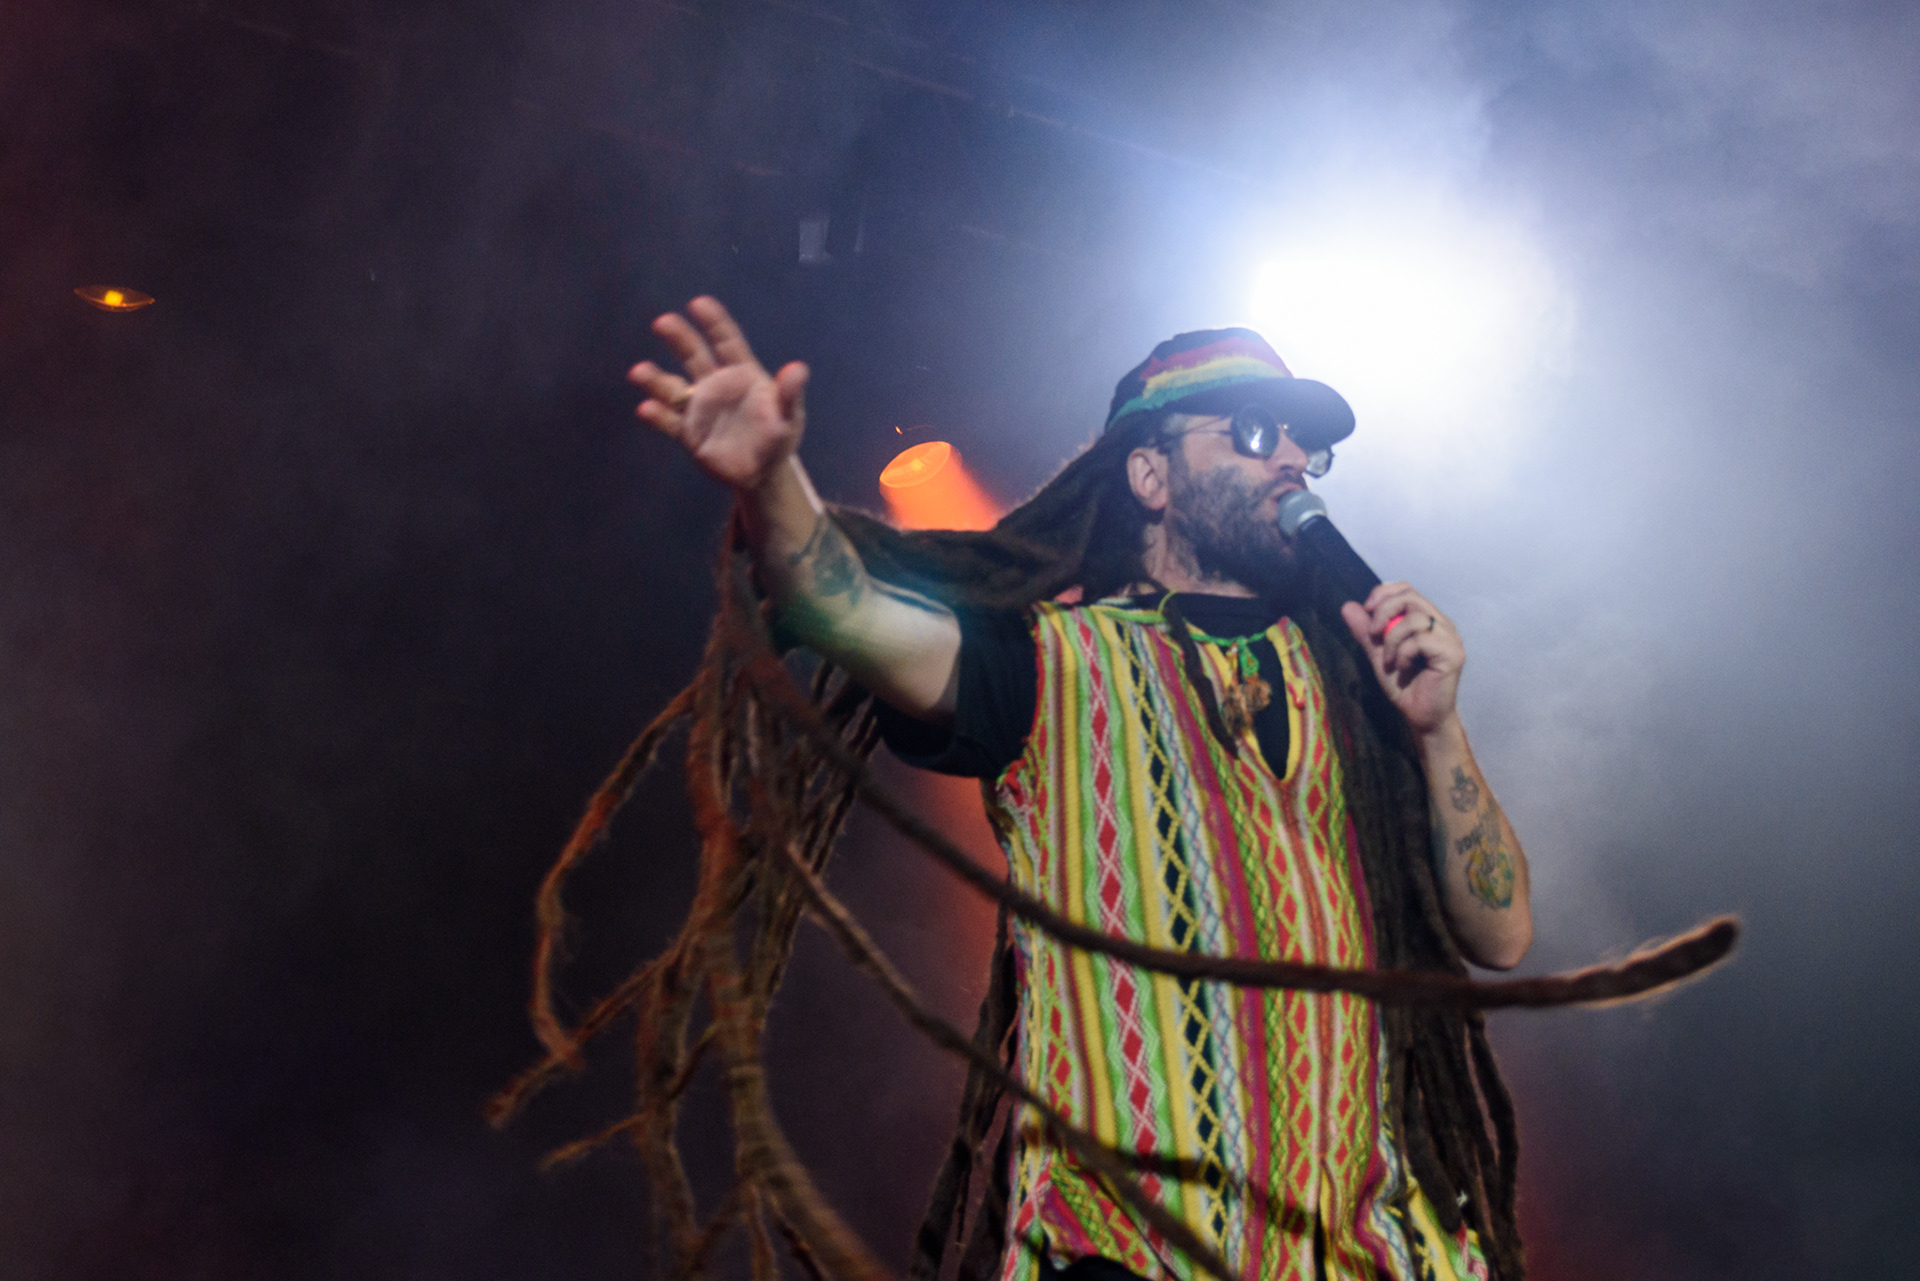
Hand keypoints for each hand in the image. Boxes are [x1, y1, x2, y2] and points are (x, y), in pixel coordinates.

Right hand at [628, 297, 809, 491]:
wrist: (762, 474)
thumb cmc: (778, 439)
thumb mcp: (789, 418)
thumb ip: (790, 394)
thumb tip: (799, 369)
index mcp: (742, 374)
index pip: (727, 342)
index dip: (714, 322)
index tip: (698, 304)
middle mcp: (716, 385)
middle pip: (694, 355)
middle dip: (679, 338)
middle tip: (662, 322)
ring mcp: (699, 408)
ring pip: (673, 388)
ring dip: (656, 379)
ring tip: (639, 372)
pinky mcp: (688, 433)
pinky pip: (670, 421)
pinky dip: (657, 415)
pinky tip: (647, 409)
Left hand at [1339, 583, 1463, 740]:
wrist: (1420, 715)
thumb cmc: (1404, 684)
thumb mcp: (1378, 653)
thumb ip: (1366, 631)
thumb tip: (1348, 606)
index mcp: (1427, 619)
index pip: (1407, 588)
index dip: (1384, 593)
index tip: (1367, 610)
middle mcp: (1442, 624)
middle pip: (1411, 596)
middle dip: (1384, 611)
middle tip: (1373, 635)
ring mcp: (1450, 638)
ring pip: (1416, 618)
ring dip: (1392, 639)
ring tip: (1389, 660)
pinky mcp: (1453, 654)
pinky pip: (1421, 640)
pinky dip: (1403, 653)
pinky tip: (1402, 668)